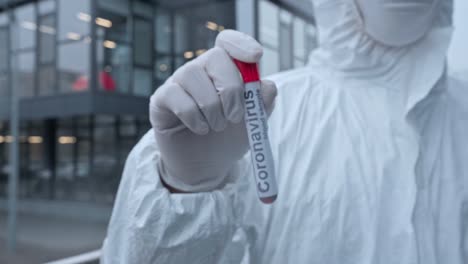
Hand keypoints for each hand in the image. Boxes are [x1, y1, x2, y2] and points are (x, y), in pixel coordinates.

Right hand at [149, 30, 276, 192]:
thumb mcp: (254, 122)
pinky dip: (194, 116)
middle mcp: (201, 69)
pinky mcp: (162, 99)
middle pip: (216, 58)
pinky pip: (176, 96)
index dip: (241, 43)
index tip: (255, 57)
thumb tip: (267, 86)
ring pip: (194, 76)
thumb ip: (263, 102)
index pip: (229, 42)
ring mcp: (179, 82)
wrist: (207, 166)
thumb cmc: (229, 138)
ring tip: (217, 126)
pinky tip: (200, 129)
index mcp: (225, 69)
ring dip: (212, 108)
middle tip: (236, 117)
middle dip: (231, 90)